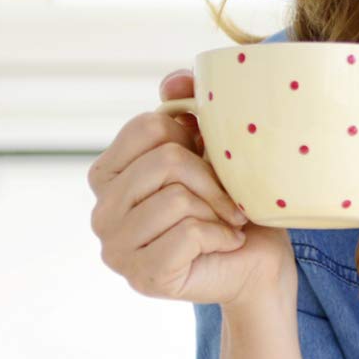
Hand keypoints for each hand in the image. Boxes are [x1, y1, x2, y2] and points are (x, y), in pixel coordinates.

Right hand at [88, 69, 295, 309]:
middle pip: (165, 161)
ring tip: (225, 223)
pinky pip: (188, 235)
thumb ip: (187, 109)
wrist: (258, 262)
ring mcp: (116, 249)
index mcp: (106, 175)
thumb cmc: (230, 205)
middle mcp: (101, 212)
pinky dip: (220, 236)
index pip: (148, 127)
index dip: (192, 140)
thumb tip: (176, 81)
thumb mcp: (210, 148)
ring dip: (216, 210)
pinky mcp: (143, 277)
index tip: (210, 162)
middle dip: (211, 178)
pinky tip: (225, 244)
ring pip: (177, 198)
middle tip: (228, 200)